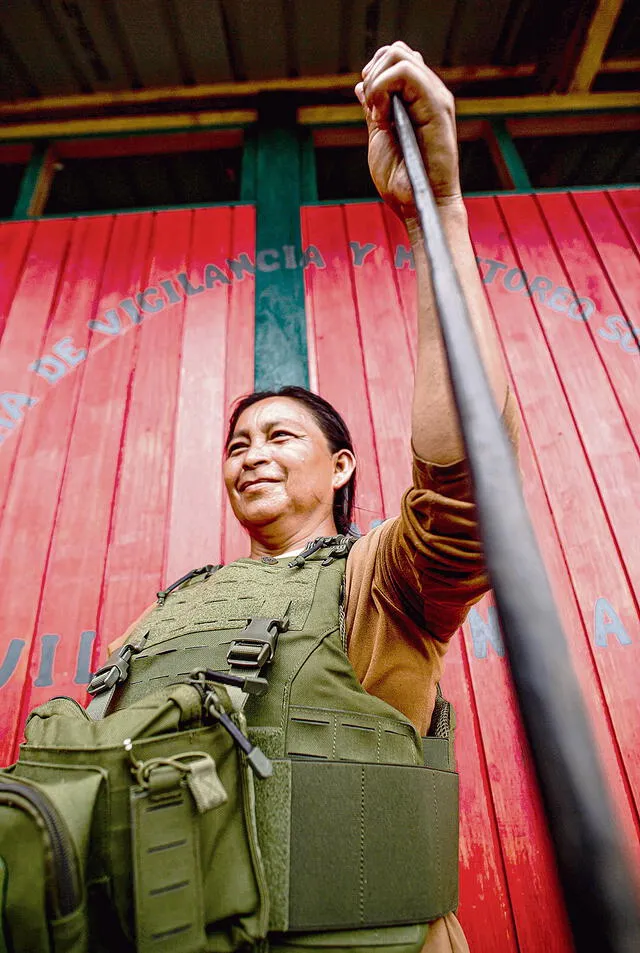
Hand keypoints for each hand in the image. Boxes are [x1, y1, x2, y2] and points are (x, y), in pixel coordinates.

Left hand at [355, 42, 461, 220]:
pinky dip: (382, 88)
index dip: (373, 74)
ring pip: (399, 54)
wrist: (418, 206)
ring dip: (376, 81)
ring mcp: (435, 97)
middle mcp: (429, 94)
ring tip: (377, 114)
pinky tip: (382, 116)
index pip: (395, 60)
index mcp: (417, 100)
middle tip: (371, 109)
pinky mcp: (437, 107)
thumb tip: (362, 86)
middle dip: (372, 73)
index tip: (369, 109)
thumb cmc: (402, 183)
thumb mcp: (380, 139)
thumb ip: (373, 112)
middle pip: (396, 50)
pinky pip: (406, 73)